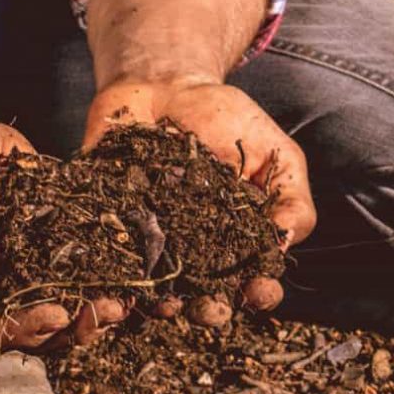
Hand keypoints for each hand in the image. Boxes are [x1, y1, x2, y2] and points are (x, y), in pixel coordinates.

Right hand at [0, 107, 125, 354]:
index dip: (20, 330)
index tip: (56, 314)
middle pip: (28, 330)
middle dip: (71, 328)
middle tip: (108, 310)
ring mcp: (16, 269)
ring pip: (58, 307)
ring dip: (92, 310)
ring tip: (126, 298)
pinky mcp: (43, 243)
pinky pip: (73, 267)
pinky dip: (102, 272)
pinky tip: (134, 263)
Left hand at [84, 79, 316, 308]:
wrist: (165, 83)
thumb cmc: (226, 120)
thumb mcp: (273, 152)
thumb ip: (289, 197)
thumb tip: (286, 241)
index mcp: (236, 241)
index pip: (252, 279)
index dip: (259, 292)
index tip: (259, 292)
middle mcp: (191, 251)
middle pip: (201, 296)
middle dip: (208, 310)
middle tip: (209, 308)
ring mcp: (147, 240)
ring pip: (151, 287)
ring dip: (157, 303)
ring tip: (163, 304)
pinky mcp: (107, 221)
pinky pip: (104, 251)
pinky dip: (105, 268)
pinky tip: (112, 278)